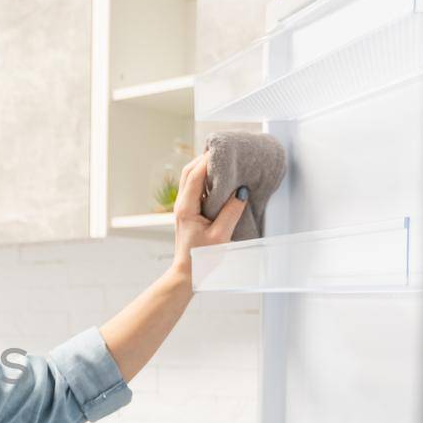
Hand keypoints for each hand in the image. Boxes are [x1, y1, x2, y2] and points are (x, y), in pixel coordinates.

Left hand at [171, 149, 246, 275]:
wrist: (188, 272)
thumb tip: (241, 192)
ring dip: (203, 167)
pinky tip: (219, 178)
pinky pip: (194, 188)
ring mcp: (183, 207)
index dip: (207, 160)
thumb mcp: (221, 236)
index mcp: (186, 208)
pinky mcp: (188, 211)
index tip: (222, 150)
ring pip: (189, 178)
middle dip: (204, 158)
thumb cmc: (202, 257)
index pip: (194, 176)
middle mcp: (181, 204)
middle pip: (188, 171)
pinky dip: (204, 178)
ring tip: (222, 160)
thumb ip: (231, 212)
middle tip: (222, 151)